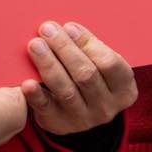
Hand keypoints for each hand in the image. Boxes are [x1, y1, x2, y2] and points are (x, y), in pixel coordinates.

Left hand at [21, 20, 138, 134]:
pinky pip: (47, 110)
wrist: (80, 111)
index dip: (88, 44)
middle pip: (86, 75)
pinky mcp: (60, 125)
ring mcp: (84, 120)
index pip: (109, 63)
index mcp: (124, 89)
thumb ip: (90, 49)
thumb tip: (65, 28)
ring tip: (36, 45)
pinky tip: (27, 82)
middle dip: (65, 49)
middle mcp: (107, 107)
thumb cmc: (92, 77)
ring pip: (66, 90)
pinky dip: (36, 95)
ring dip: (49, 65)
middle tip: (48, 30)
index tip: (69, 27)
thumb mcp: (101, 65)